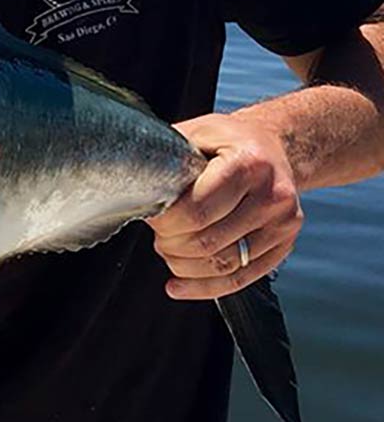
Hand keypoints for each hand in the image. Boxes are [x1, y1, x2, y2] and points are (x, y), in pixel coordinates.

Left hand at [148, 112, 303, 299]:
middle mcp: (273, 195)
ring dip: (182, 266)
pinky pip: (240, 279)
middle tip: (158, 234)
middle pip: (207, 243)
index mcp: (248, 163)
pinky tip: (177, 286)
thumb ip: (168, 160)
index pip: (196, 212)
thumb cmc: (226, 141)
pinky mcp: (285, 244)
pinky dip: (203, 288)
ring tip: (168, 250)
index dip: (164, 223)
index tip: (151, 215)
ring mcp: (283, 223)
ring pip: (222, 266)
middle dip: (170, 245)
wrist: (273, 146)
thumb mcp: (195, 133)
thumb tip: (135, 190)